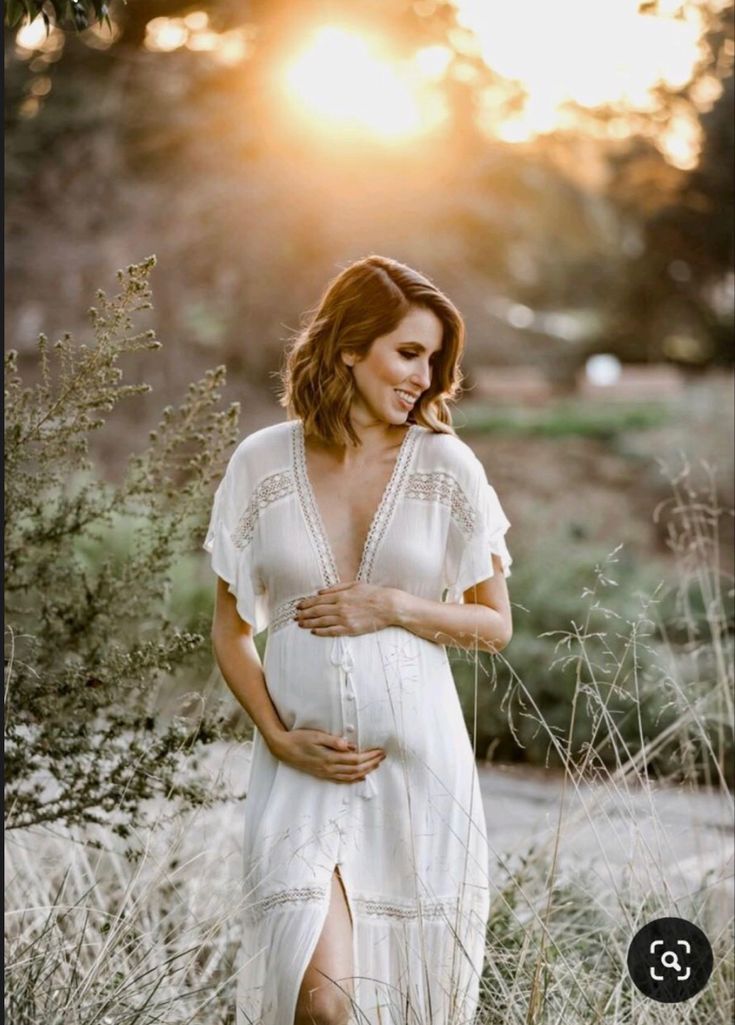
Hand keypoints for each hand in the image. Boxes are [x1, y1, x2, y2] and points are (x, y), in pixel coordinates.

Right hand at [270, 728, 385, 782]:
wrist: (283, 748)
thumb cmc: (299, 738)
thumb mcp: (316, 736)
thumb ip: (334, 741)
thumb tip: (350, 746)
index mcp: (329, 758)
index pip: (355, 759)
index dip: (369, 756)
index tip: (379, 751)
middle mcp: (329, 768)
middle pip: (356, 769)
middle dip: (371, 763)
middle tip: (382, 757)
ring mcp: (325, 773)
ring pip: (350, 776)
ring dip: (365, 771)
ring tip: (376, 765)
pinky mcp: (322, 774)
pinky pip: (341, 780)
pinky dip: (353, 779)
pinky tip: (360, 777)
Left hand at [294, 582, 397, 635]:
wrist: (388, 606)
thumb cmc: (373, 593)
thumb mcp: (355, 584)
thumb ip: (337, 587)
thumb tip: (320, 592)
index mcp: (341, 595)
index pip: (318, 600)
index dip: (306, 603)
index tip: (298, 606)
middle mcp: (340, 607)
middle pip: (317, 611)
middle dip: (304, 614)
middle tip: (295, 617)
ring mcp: (344, 619)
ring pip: (321, 622)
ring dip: (309, 623)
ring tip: (300, 624)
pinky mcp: (350, 629)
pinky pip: (332, 631)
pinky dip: (321, 632)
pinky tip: (314, 632)